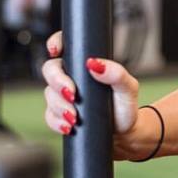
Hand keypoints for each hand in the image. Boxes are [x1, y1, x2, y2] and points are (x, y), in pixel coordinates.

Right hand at [41, 32, 140, 158]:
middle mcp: (72, 77)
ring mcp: (64, 96)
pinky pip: (49, 116)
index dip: (56, 43)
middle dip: (57, 81)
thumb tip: (95, 64)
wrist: (124, 133)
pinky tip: (69, 126)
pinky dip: (57, 121)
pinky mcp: (60, 115)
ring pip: (49, 94)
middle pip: (50, 69)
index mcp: (87, 65)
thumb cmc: (125, 107)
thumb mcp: (128, 88)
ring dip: (60, 105)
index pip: (66, 46)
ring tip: (76, 117)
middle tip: (72, 94)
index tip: (56, 51)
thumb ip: (116, 74)